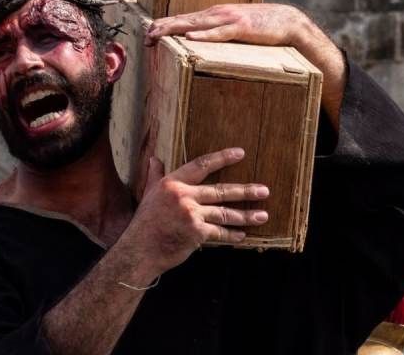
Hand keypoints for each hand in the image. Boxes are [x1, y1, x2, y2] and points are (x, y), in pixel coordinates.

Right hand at [118, 147, 269, 278]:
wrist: (139, 250)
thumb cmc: (145, 222)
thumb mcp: (148, 194)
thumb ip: (155, 175)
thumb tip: (154, 159)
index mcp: (173, 183)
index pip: (202, 165)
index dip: (222, 158)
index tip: (240, 153)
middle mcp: (183, 196)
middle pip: (220, 191)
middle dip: (245, 191)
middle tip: (264, 191)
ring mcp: (191, 214)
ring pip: (225, 213)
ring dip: (246, 216)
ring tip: (262, 215)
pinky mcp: (196, 233)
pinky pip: (219, 233)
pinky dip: (232, 235)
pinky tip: (242, 235)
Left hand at [145, 3, 311, 47]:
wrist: (288, 20)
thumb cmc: (262, 26)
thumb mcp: (235, 27)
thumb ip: (219, 31)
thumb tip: (201, 40)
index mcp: (215, 14)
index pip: (185, 19)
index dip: (166, 25)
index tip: (149, 33)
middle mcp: (218, 13)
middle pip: (184, 19)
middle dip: (163, 27)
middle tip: (145, 36)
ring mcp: (229, 19)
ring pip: (196, 24)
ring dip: (175, 29)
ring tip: (157, 34)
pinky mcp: (242, 28)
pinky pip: (219, 33)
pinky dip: (204, 35)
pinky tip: (190, 38)